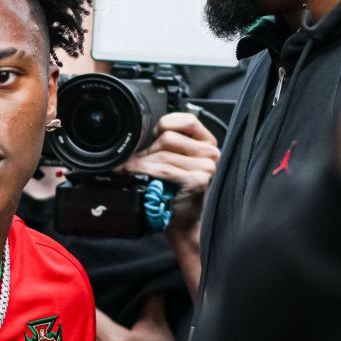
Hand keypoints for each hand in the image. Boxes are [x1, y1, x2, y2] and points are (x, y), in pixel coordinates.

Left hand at [122, 111, 218, 232]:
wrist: (183, 220)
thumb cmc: (178, 191)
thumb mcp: (177, 161)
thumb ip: (169, 145)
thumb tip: (140, 136)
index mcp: (208, 143)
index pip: (188, 120)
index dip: (166, 124)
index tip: (153, 134)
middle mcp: (211, 153)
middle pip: (168, 138)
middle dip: (146, 150)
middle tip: (133, 161)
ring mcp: (206, 167)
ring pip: (162, 154)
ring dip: (140, 162)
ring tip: (129, 169)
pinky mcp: (197, 181)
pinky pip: (164, 170)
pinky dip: (144, 171)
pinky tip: (134, 174)